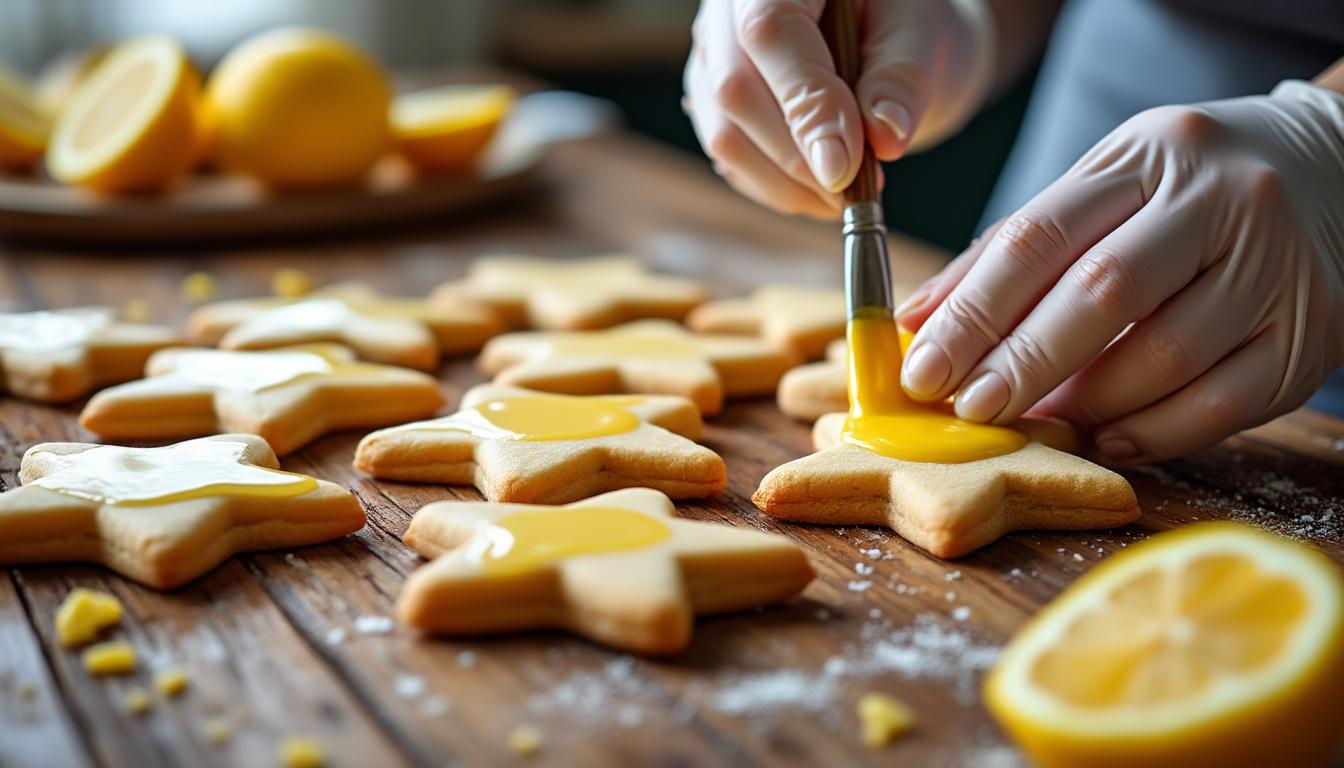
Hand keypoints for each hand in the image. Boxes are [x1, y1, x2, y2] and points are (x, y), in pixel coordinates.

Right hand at [682, 0, 994, 217]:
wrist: (885, 32)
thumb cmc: (903, 21)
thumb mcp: (920, 35)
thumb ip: (900, 81)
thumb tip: (881, 138)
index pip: (771, 33)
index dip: (805, 105)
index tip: (844, 168)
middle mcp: (730, 8)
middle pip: (735, 89)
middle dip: (797, 157)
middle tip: (853, 191)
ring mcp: (712, 54)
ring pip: (724, 132)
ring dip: (784, 183)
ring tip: (843, 195)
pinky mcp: (711, 98)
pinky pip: (727, 156)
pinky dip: (774, 187)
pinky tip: (818, 189)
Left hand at [897, 81, 1343, 461]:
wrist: (1337, 170)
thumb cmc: (1188, 189)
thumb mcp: (1103, 185)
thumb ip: (1010, 251)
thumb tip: (918, 320)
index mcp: (1146, 155)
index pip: (1039, 237)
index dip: (973, 312)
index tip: (923, 369)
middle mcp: (1219, 200)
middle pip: (1102, 294)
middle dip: (1021, 362)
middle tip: (971, 408)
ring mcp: (1274, 266)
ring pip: (1163, 356)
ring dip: (1084, 403)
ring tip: (1035, 422)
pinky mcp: (1311, 331)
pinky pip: (1221, 405)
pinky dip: (1151, 431)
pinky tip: (1105, 437)